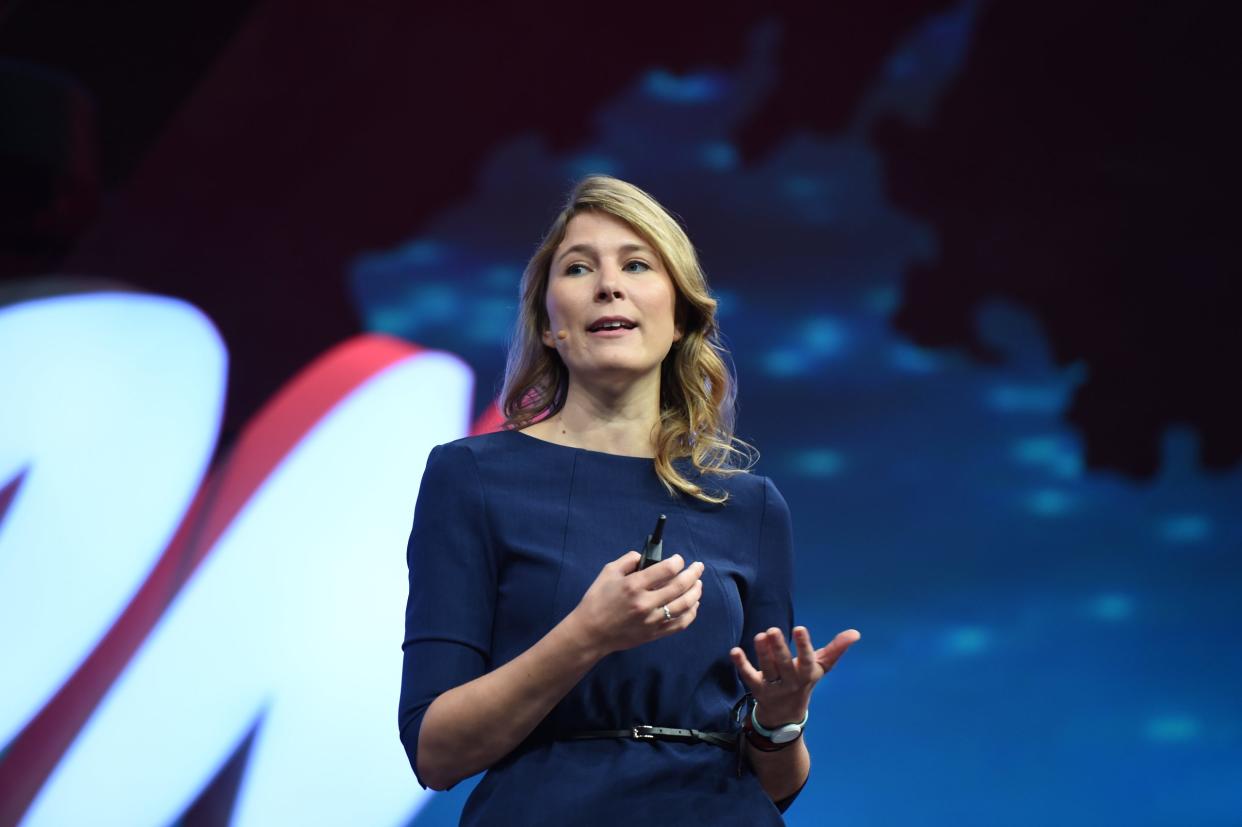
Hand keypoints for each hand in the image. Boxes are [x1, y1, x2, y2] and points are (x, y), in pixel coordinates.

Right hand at [569, 551, 704, 656]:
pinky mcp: (655, 634)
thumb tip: (646, 556)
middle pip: (680, 586)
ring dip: (696, 592)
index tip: (679, 559)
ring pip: (684, 605)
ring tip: (699, 584)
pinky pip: (680, 624)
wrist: (591, 632)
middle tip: (698, 567)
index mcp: (634, 585)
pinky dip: (691, 613)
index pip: (666, 569)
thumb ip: (628, 560)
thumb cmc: (597, 600)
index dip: (677, 561)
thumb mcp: (608, 572)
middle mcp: (646, 603)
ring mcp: (652, 620)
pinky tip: (693, 604)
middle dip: (693, 573)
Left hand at [730, 626, 859, 728]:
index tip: (800, 629)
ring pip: (767, 670)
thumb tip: (855, 633)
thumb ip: (836, 649)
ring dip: (762, 653)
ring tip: (759, 636)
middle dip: (779, 648)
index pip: (807, 660)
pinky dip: (741, 665)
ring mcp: (773, 687)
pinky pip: (748, 677)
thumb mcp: (820, 668)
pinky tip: (734, 651)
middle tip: (773, 629)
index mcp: (807, 674)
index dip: (804, 645)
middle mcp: (790, 682)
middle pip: (784, 665)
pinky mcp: (756, 689)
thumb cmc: (804, 682)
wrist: (786, 716)